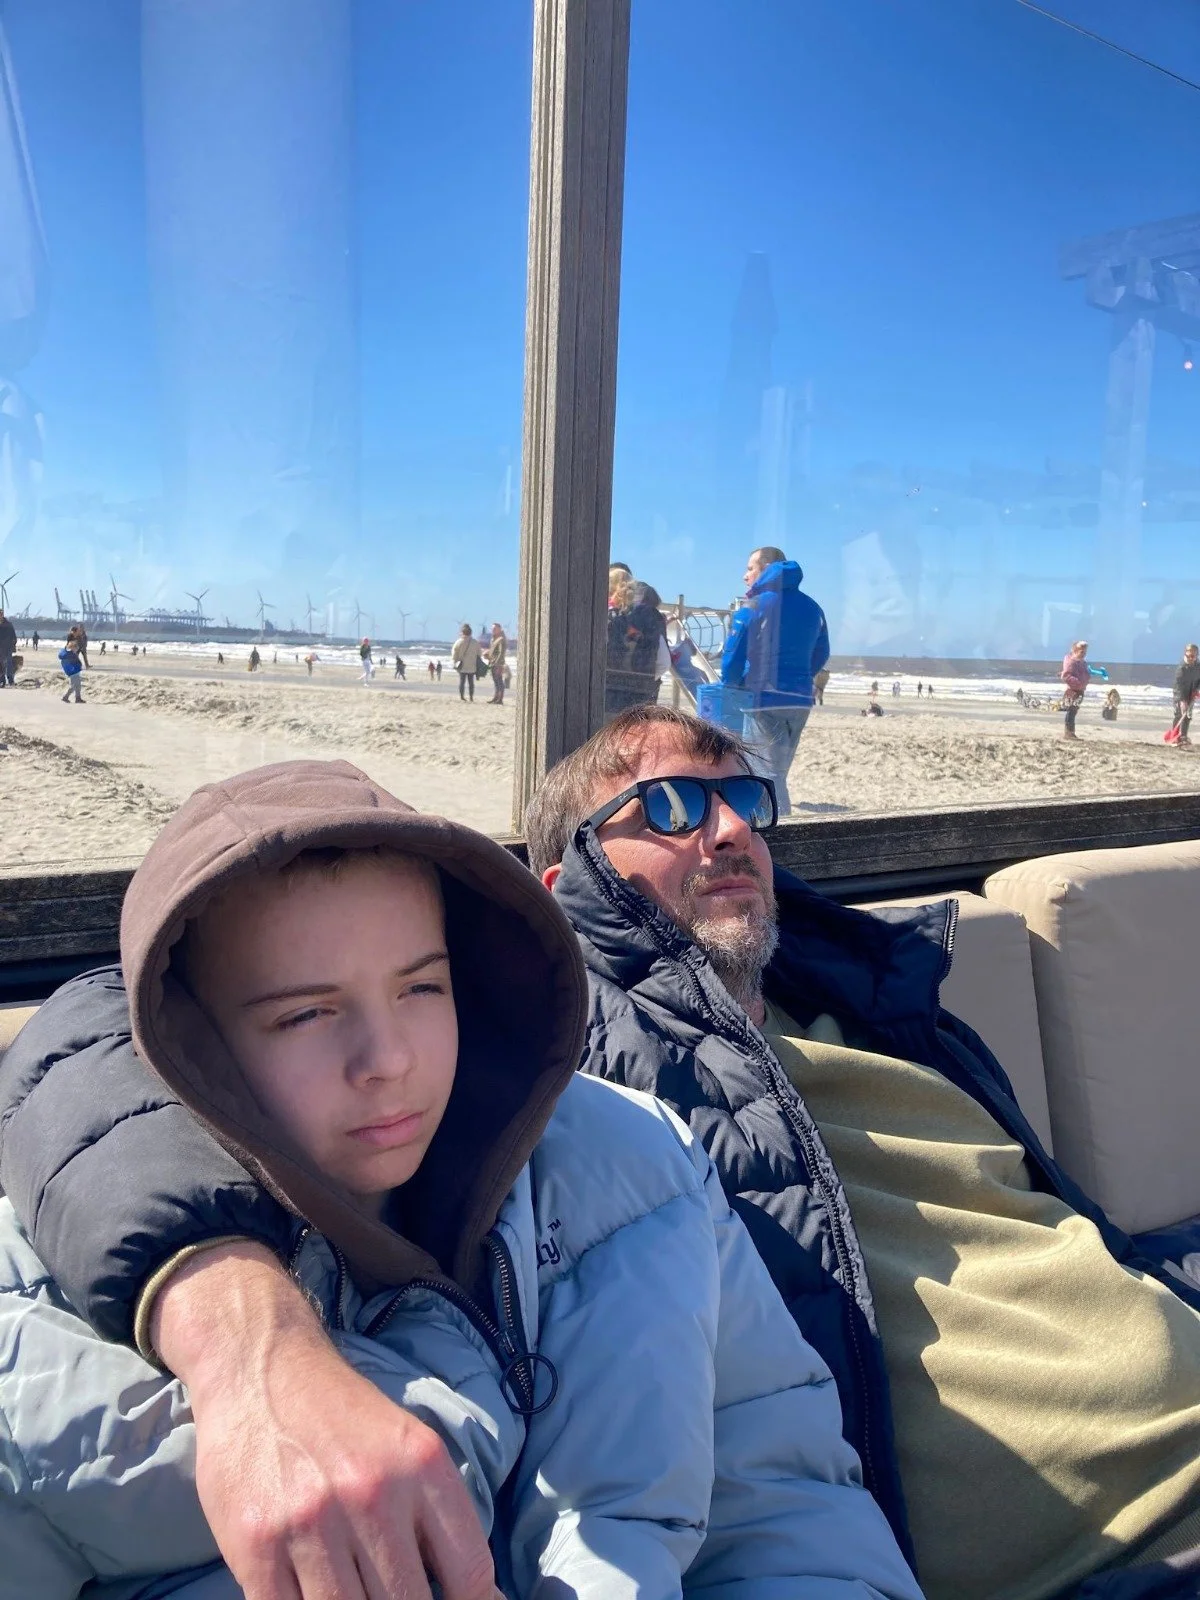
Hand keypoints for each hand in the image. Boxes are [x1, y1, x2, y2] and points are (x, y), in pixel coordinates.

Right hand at [151, 1241, 499, 1599]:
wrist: (259, 1363)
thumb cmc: (340, 1413)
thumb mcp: (408, 1444)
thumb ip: (440, 1515)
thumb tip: (482, 1594)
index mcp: (422, 1465)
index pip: (470, 1573)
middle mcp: (373, 1493)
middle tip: (393, 1588)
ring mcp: (313, 1522)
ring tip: (355, 1587)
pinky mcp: (256, 1545)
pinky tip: (313, 1592)